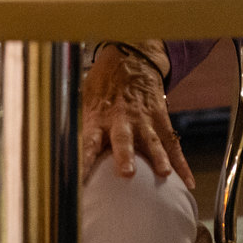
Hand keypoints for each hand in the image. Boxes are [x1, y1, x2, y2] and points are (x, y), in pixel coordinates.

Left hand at [81, 45, 192, 187]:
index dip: (83, 161)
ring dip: (158, 158)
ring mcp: (144, 121)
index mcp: (99, 118)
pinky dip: (182, 164)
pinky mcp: (161, 120)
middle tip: (127, 173)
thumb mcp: (84, 99)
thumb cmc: (103, 85)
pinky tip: (187, 182)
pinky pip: (173, 145)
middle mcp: (122, 121)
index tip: (78, 181)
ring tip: (165, 173)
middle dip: (125, 156)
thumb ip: (77, 124)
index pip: (87, 143)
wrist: (131, 60)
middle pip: (123, 140)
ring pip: (153, 141)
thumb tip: (55, 149)